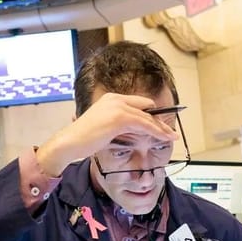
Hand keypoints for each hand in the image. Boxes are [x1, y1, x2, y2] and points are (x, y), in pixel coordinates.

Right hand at [35, 93, 178, 175]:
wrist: (70, 142)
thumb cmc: (83, 139)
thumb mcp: (103, 127)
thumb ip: (116, 124)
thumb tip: (130, 130)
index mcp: (111, 99)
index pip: (138, 104)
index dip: (150, 114)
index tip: (160, 124)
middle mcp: (115, 99)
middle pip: (145, 108)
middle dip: (159, 120)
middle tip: (169, 130)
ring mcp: (118, 107)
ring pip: (147, 117)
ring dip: (161, 127)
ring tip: (171, 135)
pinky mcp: (120, 117)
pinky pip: (144, 124)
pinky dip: (156, 131)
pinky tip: (163, 137)